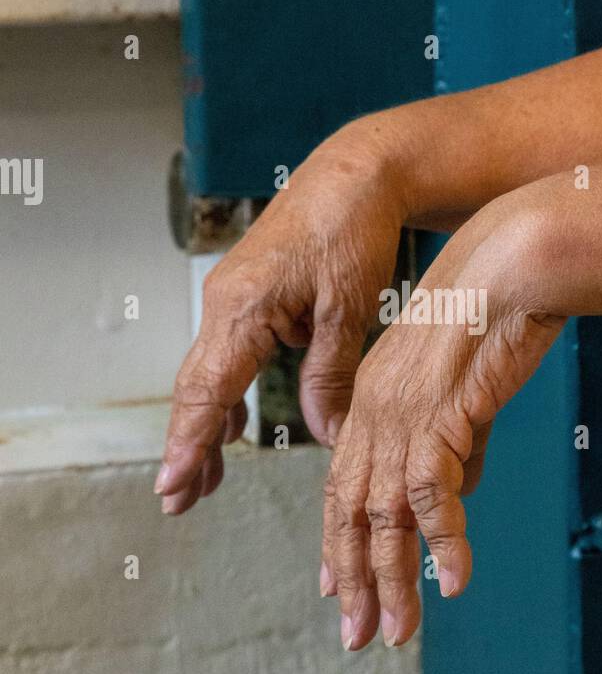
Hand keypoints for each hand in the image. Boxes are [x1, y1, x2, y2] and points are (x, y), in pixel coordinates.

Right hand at [155, 131, 405, 513]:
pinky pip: (227, 355)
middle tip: (176, 502)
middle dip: (188, 446)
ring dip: (207, 426)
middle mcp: (225, 302)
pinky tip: (234, 426)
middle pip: (197, 388)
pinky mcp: (248, 294)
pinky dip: (227, 394)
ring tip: (202, 480)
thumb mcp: (350, 308)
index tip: (173, 485)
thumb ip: (331, 375)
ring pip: (210, 374)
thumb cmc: (353, 229)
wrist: (355, 171)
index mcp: (244, 306)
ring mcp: (232, 297)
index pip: (208, 390)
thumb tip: (326, 435)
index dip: (190, 442)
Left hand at [321, 192, 563, 649]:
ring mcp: (400, 416)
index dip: (338, 542)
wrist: (508, 267)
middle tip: (357, 635)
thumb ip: (457, 441)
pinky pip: (435, 495)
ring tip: (398, 631)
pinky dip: (444, 543)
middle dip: (354, 579)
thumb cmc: (492, 315)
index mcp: (372, 402)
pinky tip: (454, 582)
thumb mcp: (464, 389)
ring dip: (391, 579)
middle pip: (351, 512)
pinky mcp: (437, 417)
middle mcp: (373, 413)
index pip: (342, 484)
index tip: (335, 587)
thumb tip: (462, 490)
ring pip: (385, 515)